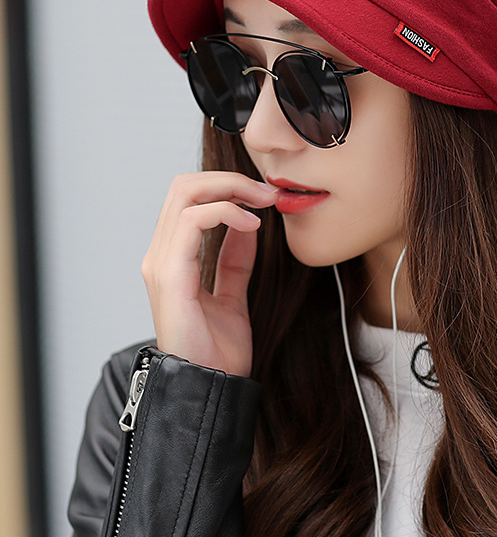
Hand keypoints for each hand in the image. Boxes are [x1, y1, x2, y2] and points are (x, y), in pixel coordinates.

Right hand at [142, 172, 278, 376]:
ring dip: (230, 189)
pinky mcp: (170, 275)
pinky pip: (191, 221)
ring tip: (262, 203)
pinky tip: (251, 225)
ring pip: (185, 193)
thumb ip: (235, 259)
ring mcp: (161, 264)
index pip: (189, 197)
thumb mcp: (233, 293)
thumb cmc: (217, 350)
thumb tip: (248, 224)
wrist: (212, 386)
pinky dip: (225, 212)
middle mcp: (160, 255)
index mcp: (172, 258)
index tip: (265, 196)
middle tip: (266, 193)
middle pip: (184, 186)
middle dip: (230, 179)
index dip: (227, 186)